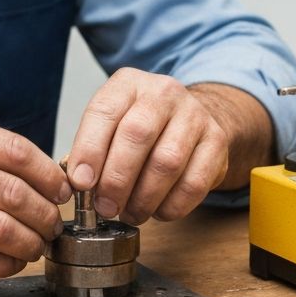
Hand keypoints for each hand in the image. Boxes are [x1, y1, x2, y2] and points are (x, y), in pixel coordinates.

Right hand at [0, 110, 70, 277]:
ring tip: (38, 245)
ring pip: (2, 228)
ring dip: (31, 242)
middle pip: (15, 192)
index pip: (17, 152)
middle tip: (54, 224)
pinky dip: (4, 263)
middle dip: (46, 214)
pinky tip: (12, 261)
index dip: (50, 175)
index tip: (62, 190)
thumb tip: (36, 172)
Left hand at [66, 68, 228, 225]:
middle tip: (105, 207)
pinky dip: (172, 206)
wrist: (191, 121)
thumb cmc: (141, 128)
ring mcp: (194, 115)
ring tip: (130, 213)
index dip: (89, 150)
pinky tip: (158, 210)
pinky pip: (194, 183)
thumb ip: (91, 150)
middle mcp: (163, 92)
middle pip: (136, 136)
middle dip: (116, 180)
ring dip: (143, 198)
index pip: (104, 112)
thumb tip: (79, 184)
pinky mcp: (216, 141)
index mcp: (128, 83)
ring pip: (166, 163)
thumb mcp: (111, 125)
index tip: (81, 183)